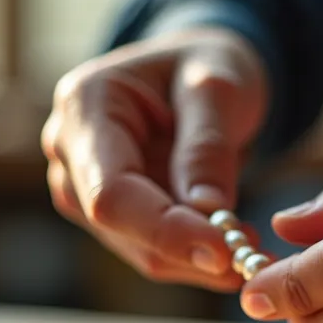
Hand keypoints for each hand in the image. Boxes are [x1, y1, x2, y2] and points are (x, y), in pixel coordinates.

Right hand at [42, 27, 267, 290]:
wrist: (197, 71)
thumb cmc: (206, 65)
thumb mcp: (219, 86)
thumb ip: (208, 146)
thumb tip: (207, 211)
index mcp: (84, 105)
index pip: (110, 192)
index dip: (163, 229)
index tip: (223, 250)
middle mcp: (69, 150)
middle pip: (120, 227)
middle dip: (187, 248)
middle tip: (253, 256)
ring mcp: (83, 186)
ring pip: (138, 248)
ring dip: (197, 258)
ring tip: (250, 242)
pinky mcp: (109, 213)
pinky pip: (153, 250)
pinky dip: (195, 254)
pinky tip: (232, 239)